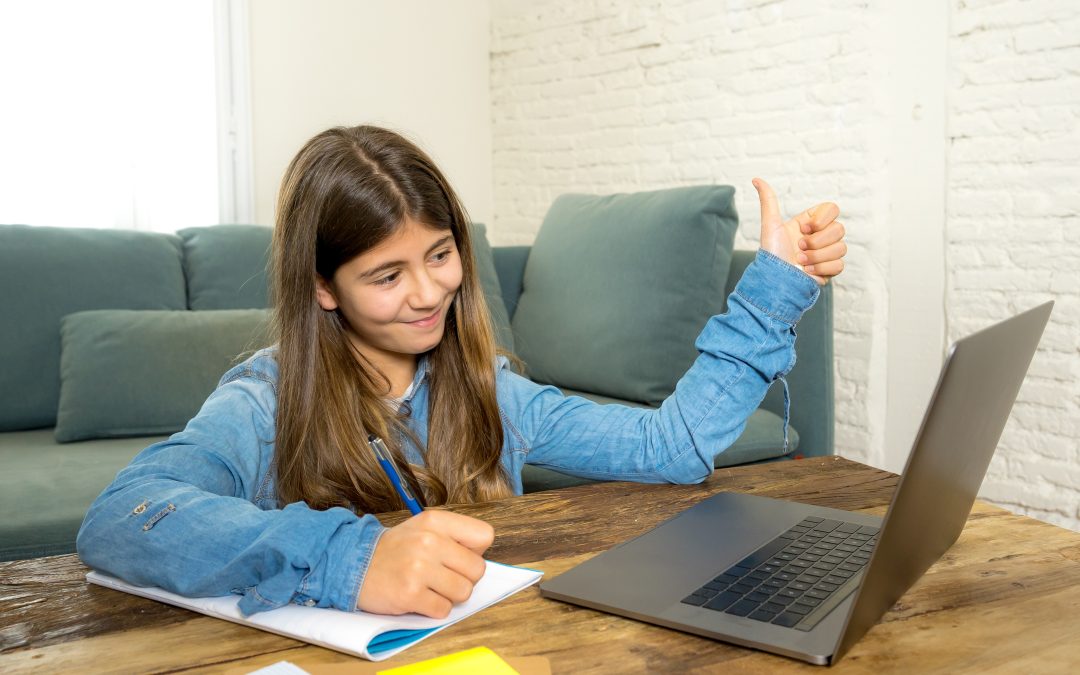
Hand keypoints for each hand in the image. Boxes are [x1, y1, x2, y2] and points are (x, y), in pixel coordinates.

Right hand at [358, 510, 493, 617]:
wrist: (353, 563)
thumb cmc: (396, 549)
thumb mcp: (424, 528)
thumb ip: (454, 535)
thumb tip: (482, 556)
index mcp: (436, 521)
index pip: (485, 535)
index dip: (476, 551)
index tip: (459, 556)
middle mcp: (429, 541)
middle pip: (478, 569)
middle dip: (464, 578)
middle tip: (443, 576)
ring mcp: (419, 568)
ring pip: (464, 592)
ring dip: (449, 595)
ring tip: (430, 587)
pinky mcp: (410, 594)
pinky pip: (443, 610)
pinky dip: (434, 608)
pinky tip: (419, 597)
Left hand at [753, 178, 845, 284]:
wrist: (775, 280)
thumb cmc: (772, 253)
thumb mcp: (770, 224)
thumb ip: (768, 200)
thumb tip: (756, 179)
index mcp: (810, 223)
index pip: (832, 209)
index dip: (821, 219)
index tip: (804, 228)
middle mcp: (820, 236)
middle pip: (839, 229)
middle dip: (817, 242)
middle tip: (799, 248)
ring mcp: (827, 253)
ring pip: (841, 248)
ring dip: (817, 256)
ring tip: (800, 261)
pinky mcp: (830, 270)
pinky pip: (839, 265)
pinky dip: (822, 268)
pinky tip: (807, 271)